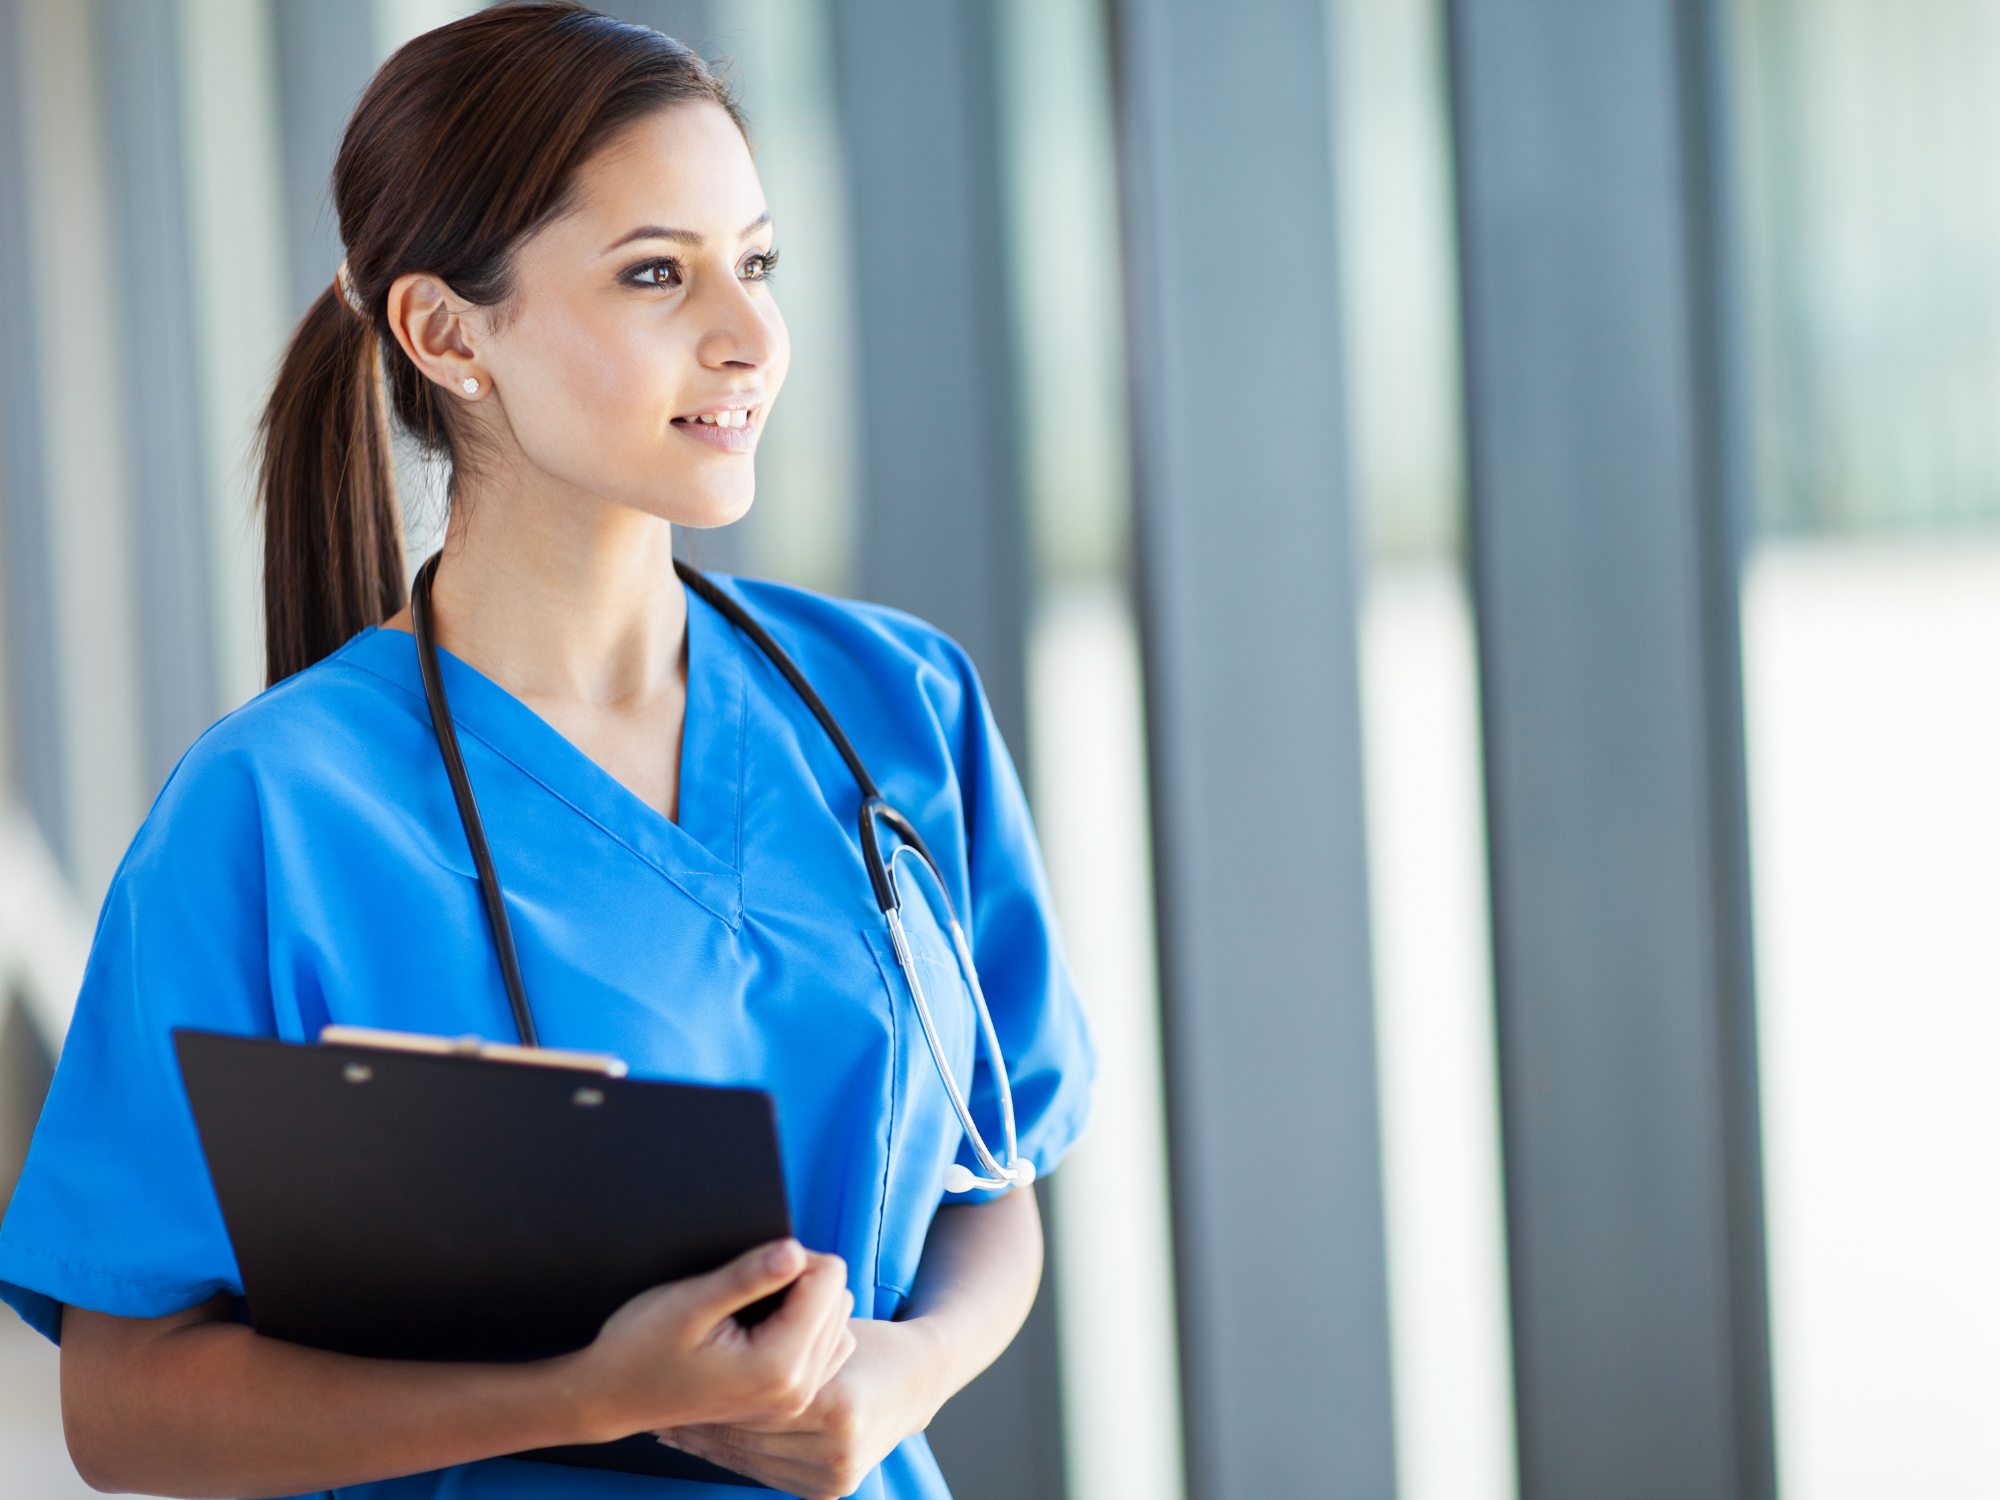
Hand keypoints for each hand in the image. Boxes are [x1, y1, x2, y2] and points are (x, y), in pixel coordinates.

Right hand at [565, 1238, 856, 1442]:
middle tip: (747, 1285)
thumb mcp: (690, 1302)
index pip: (829, 1278)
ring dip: (805, 1302)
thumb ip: (747, 1276)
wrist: (613, 1396)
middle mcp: (797, 1389)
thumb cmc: (640, 1348)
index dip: (792, 1255)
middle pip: (838, 1296)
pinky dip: (806, 1327)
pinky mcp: (789, 1400)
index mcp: (778, 1365)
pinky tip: (768, 1325)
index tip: (753, 1263)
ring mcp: (794, 1399)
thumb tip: (794, 1250)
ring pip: (837, 1319)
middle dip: (801, 1277)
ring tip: (754, 1306)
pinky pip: (828, 1346)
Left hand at [656, 1315, 947, 1498]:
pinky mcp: (828, 1489)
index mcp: (837, 1404)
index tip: (670, 1384)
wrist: (916, 1379)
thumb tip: (735, 1293)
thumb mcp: (828, 1317)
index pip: (752, 1400)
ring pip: (752, 1458)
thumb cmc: (870, 1340)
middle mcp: (837, 1448)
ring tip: (673, 1428)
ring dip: (710, 1444)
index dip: (706, 1395)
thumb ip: (790, 1309)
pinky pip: (766, 1472)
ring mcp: (834, 1475)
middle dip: (702, 1423)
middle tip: (659, 1416)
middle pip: (747, 1434)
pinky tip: (704, 1444)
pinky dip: (733, 1458)